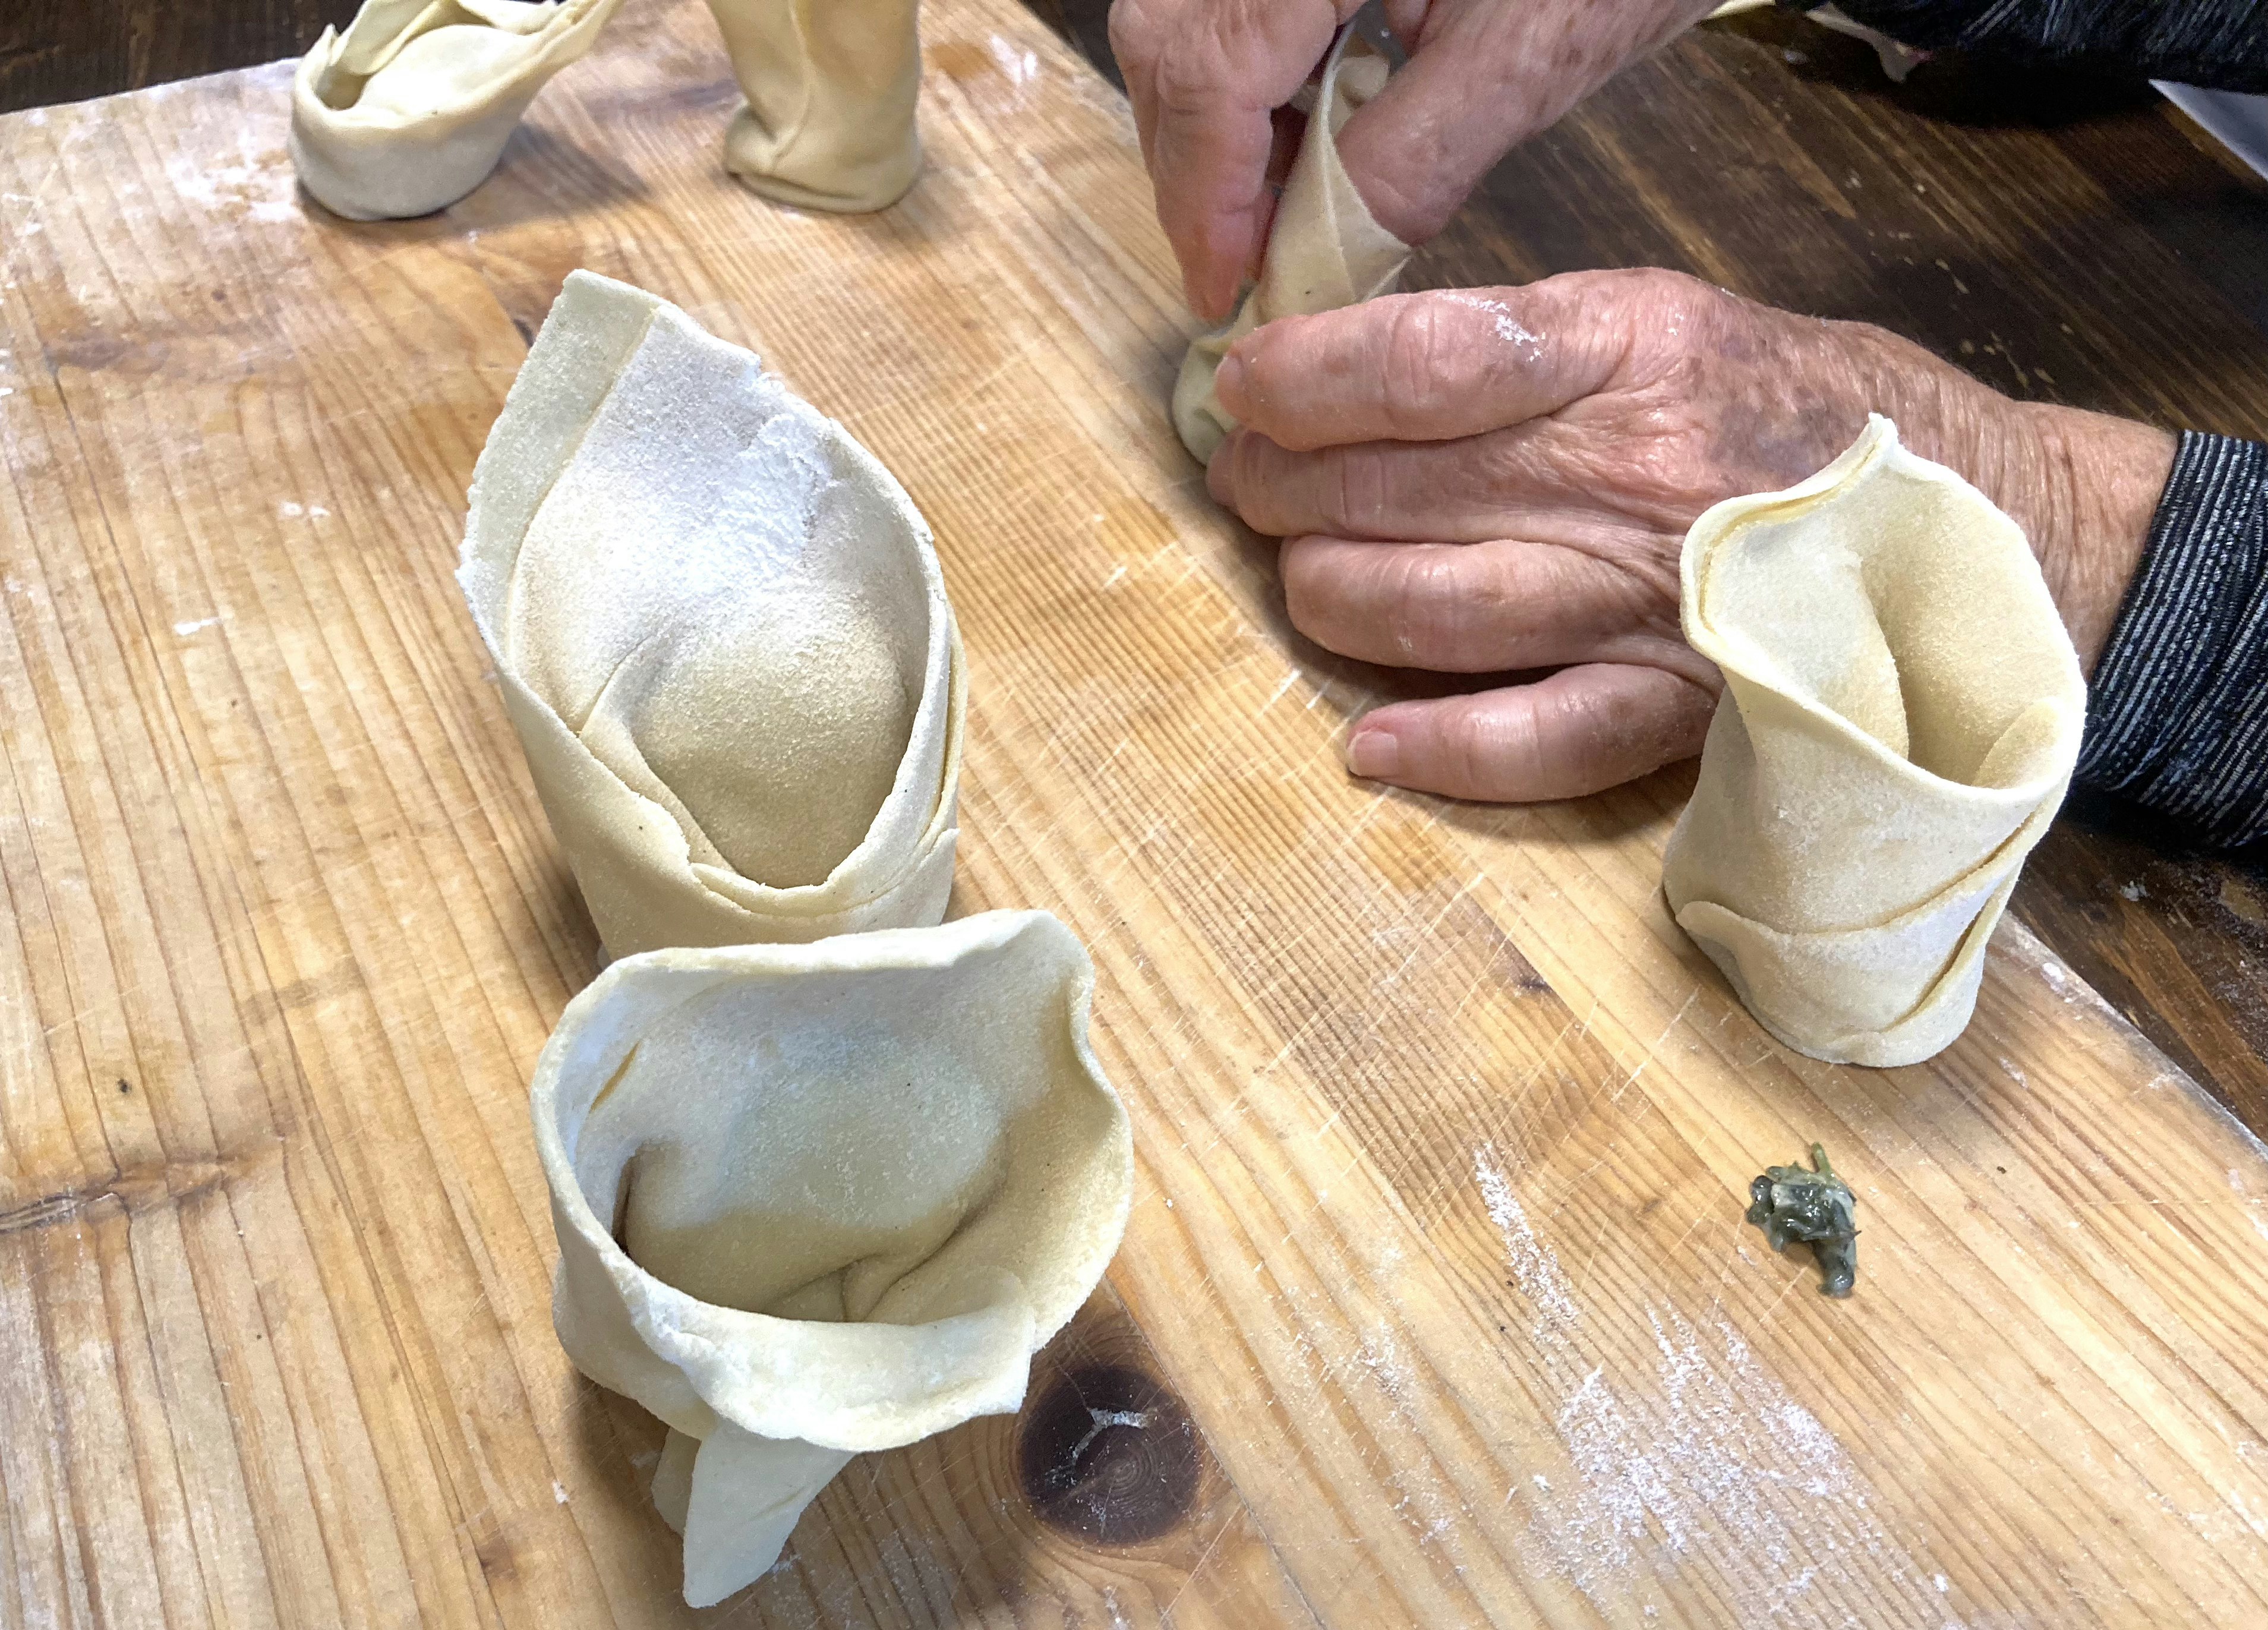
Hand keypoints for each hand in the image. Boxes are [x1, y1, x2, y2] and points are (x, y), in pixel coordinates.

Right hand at [1108, 0, 1720, 319]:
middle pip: (1170, 43)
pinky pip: (1223, 6)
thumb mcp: (1525, 55)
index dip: (1209, 196)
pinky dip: (1246, 80)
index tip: (1226, 289)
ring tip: (1278, 204)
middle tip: (1243, 262)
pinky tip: (1299, 134)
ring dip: (1217, 129)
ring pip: (1179, 25)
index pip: (1215, 71)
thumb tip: (1321, 260)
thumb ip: (1413, 160)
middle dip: (1199, 168)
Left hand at [1207, 270, 2175, 801]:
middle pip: (1394, 493)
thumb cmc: (1802, 409)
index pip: (1420, 361)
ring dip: (1328, 597)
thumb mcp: (1672, 317)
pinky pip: (1532, 742)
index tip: (1242, 388)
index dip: (1302, 380)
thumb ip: (1524, 344)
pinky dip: (1438, 749)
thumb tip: (1355, 376)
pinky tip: (1366, 743)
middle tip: (1250, 487)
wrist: (1983, 524)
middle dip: (1284, 490)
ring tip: (1300, 577)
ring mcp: (1647, 603)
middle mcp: (1626, 476)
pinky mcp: (1673, 709)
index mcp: (1628, 352)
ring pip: (1429, 613)